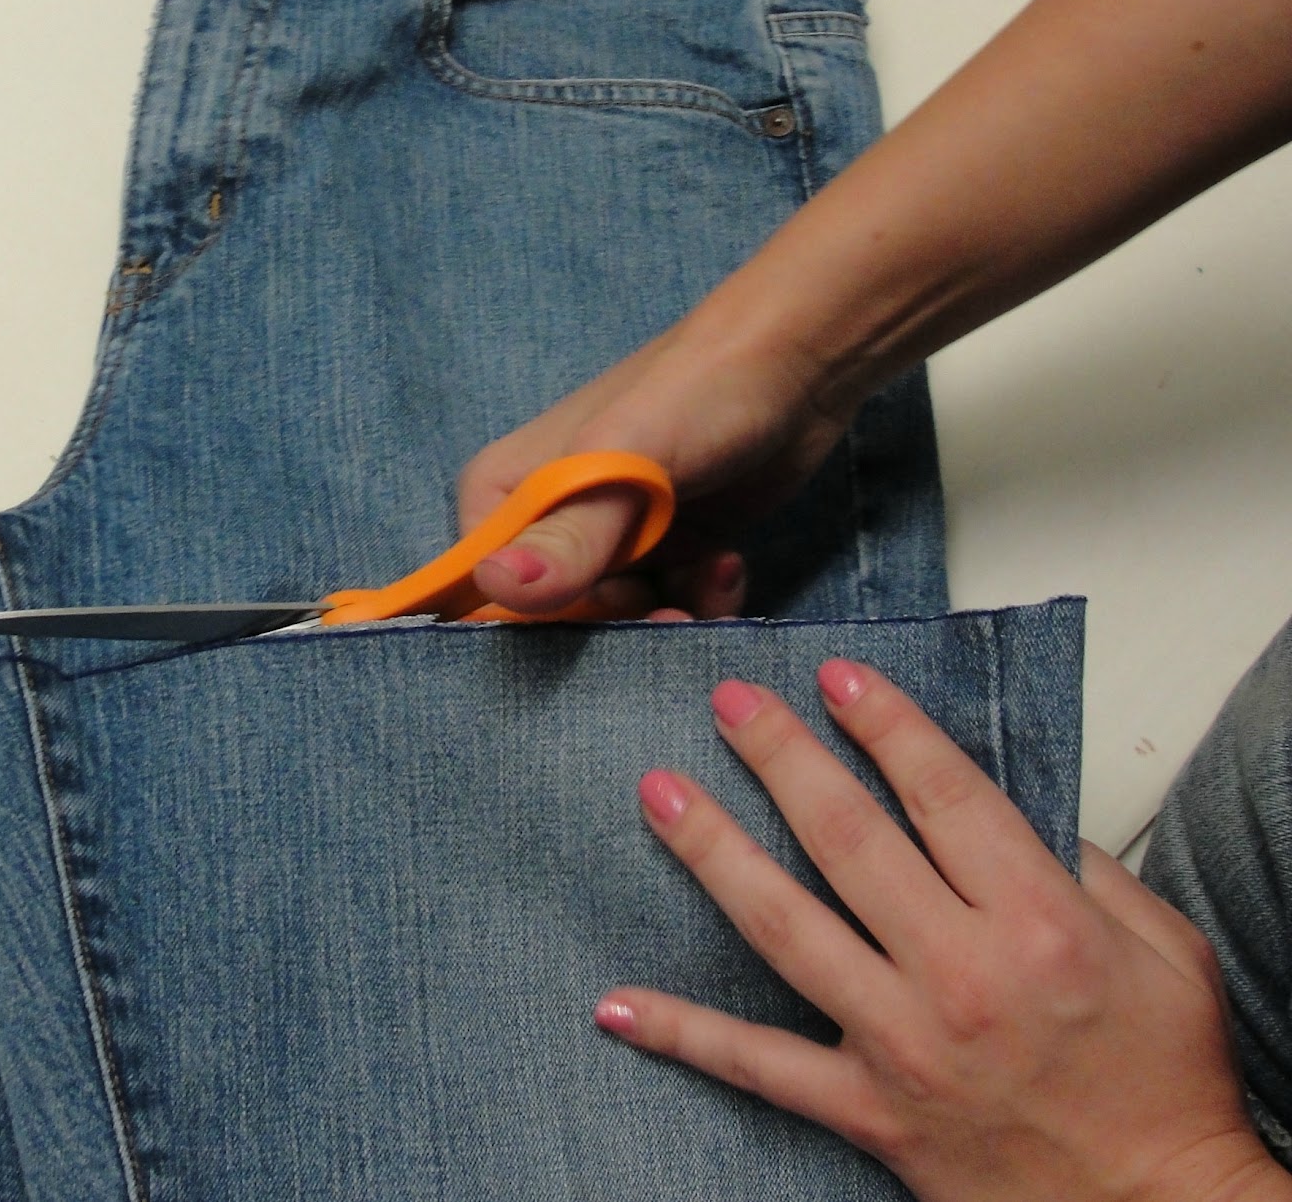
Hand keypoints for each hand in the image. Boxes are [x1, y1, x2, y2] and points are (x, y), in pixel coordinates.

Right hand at [459, 315, 856, 617]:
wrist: (791, 366)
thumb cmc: (690, 397)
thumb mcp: (624, 464)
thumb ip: (567, 535)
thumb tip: (496, 583)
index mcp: (501, 497)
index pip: (488, 599)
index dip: (544, 624)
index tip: (608, 613)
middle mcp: (543, 526)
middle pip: (557, 623)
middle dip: (621, 627)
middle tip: (673, 612)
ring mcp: (605, 541)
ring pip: (619, 625)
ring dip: (671, 620)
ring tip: (713, 579)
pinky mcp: (661, 552)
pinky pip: (663, 611)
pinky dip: (698, 604)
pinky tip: (726, 565)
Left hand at [595, 662, 1288, 1201]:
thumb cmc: (1165, 1084)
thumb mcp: (1164, 952)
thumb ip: (1088, 866)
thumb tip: (1010, 807)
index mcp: (1038, 922)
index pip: (940, 792)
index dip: (883, 723)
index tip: (836, 676)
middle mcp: (960, 975)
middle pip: (846, 840)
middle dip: (780, 756)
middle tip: (729, 700)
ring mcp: (903, 1044)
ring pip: (784, 928)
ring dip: (713, 853)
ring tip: (658, 793)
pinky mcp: (869, 1110)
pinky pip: (758, 1066)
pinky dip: (685, 1034)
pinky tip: (620, 1004)